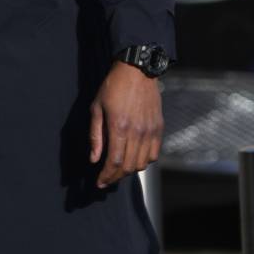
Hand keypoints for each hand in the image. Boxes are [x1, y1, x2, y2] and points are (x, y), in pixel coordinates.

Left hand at [89, 62, 163, 187]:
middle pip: (129, 167)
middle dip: (116, 177)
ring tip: (118, 170)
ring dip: (129, 171)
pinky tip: (134, 159)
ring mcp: (150, 131)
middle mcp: (137, 132)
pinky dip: (144, 162)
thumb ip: (95, 136)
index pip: (115, 162)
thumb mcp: (96, 108)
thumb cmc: (113, 87)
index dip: (107, 176)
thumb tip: (94, 159)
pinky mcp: (158, 128)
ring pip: (142, 163)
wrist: (137, 71)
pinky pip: (154, 154)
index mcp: (119, 127)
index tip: (99, 182)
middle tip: (106, 179)